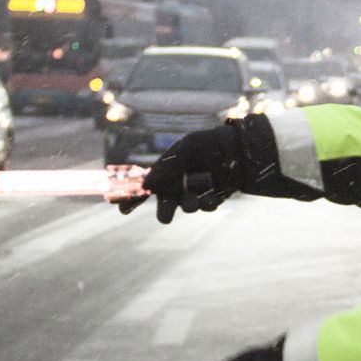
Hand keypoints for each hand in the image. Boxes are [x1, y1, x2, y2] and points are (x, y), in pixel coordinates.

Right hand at [128, 125, 245, 223]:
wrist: (239, 147)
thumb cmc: (209, 143)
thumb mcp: (187, 148)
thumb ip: (168, 166)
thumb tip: (146, 184)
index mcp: (166, 171)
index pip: (145, 187)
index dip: (131, 199)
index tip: (121, 209)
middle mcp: (177, 185)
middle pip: (165, 205)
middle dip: (165, 211)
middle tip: (166, 217)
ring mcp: (195, 194)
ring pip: (187, 207)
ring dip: (189, 205)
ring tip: (195, 202)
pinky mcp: (211, 199)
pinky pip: (206, 207)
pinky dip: (208, 204)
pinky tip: (213, 198)